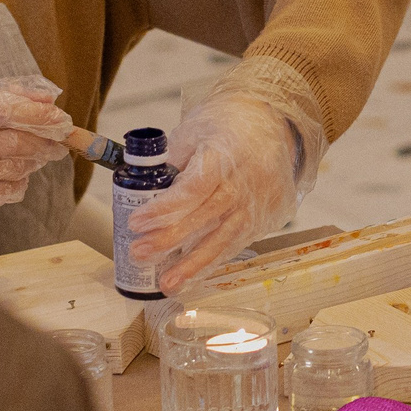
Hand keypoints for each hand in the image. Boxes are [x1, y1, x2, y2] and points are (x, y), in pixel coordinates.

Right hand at [0, 74, 75, 243]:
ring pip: (15, 168)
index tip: (59, 116)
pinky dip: (17, 183)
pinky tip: (11, 177)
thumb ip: (0, 97)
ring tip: (37, 156)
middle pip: (14, 142)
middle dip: (44, 141)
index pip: (1, 108)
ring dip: (32, 162)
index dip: (34, 112)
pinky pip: (8, 190)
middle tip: (59, 140)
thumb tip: (48, 98)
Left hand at [127, 58, 327, 296]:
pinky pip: (235, 244)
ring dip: (192, 264)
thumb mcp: (195, 131)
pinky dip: (212, 262)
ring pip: (224, 239)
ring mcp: (258, 203)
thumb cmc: (228, 126)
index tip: (136, 221)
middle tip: (139, 253)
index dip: (164, 209)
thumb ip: (171, 162)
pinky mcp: (264, 219)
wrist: (274, 127)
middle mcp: (245, 182)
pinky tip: (190, 276)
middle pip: (206, 217)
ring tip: (166, 283)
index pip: (193, 188)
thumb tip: (141, 192)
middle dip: (170, 240)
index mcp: (225, 154)